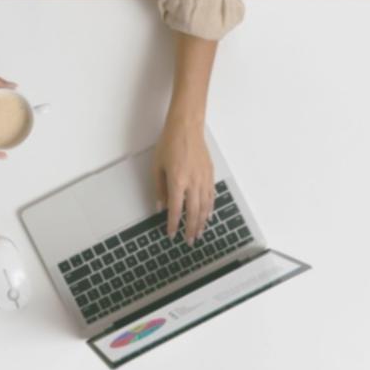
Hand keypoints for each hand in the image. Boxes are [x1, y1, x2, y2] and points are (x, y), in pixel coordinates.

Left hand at [153, 115, 216, 241]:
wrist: (187, 128)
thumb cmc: (170, 144)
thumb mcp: (157, 167)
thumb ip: (159, 189)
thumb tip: (160, 207)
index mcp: (177, 181)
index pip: (175, 210)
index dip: (173, 224)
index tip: (171, 234)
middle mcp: (193, 182)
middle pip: (193, 212)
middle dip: (190, 229)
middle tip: (189, 241)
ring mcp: (204, 179)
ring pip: (205, 207)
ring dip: (202, 222)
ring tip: (199, 233)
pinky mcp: (210, 175)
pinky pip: (211, 196)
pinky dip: (210, 209)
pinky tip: (208, 216)